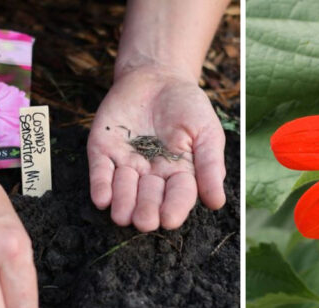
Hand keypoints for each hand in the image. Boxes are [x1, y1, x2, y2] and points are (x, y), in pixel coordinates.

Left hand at [87, 66, 225, 230]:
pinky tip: (102, 199)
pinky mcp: (104, 150)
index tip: (169, 220)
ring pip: (123, 189)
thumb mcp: (207, 132)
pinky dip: (100, 185)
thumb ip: (210, 165)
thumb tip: (218, 202)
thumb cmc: (188, 106)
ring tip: (122, 216)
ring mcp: (127, 164)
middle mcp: (152, 175)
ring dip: (123, 203)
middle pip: (149, 198)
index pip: (178, 196)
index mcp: (180, 174)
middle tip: (144, 221)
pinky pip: (100, 171)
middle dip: (146, 210)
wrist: (158, 76)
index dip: (174, 208)